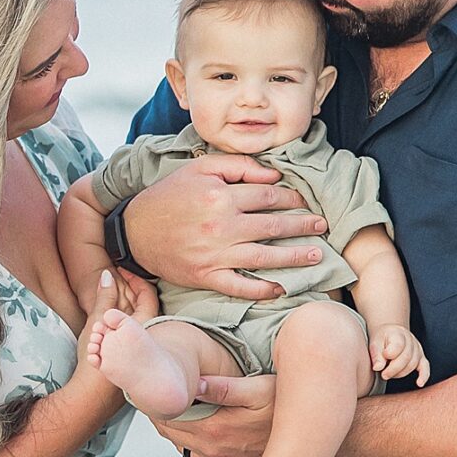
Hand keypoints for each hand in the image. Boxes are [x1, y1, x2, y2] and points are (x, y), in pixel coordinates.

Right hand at [72, 273, 149, 411]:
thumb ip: (104, 297)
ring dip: (117, 307)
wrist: (95, 393)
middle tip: (109, 282)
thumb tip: (108, 275)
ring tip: (101, 301)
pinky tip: (101, 322)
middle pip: (139, 303)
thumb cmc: (98, 359)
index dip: (135, 278)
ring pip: (131, 317)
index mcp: (145, 322)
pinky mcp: (128, 353)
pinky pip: (125, 331)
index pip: (147, 292)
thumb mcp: (98, 321)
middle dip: (123, 291)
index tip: (121, 270)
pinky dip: (114, 323)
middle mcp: (146, 333)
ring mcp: (137, 344)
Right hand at [126, 155, 325, 299]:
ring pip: (264, 257)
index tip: (305, 203)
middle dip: (302, 226)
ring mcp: (215, 255)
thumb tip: (274, 176)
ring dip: (294, 257)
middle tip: (322, 226)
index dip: (292, 199)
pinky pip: (240, 287)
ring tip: (316, 255)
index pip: (268, 197)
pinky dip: (262, 290)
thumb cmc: (168, 196)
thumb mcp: (199, 169)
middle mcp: (221, 227)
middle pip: (273, 226)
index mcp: (221, 197)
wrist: (134, 231)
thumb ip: (238, 167)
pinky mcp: (206, 277)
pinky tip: (281, 288)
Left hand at [158, 372, 275, 456]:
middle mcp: (214, 452)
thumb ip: (223, 386)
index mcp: (215, 429)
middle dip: (163, 416)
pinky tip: (197, 427)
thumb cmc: (285, 411)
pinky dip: (192, 442)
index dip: (158, 405)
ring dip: (177, 430)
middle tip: (159, 397)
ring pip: (183, 446)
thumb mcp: (258, 390)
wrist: (307, 442)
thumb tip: (193, 382)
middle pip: (172, 435)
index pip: (170, 420)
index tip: (154, 390)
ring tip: (176, 410)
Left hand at [369, 325, 428, 386]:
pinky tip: (419, 383)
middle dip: (393, 369)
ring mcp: (417, 350)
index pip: (398, 346)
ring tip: (389, 373)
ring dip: (400, 373)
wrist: (390, 335)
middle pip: (406, 358)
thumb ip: (376, 355)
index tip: (380, 361)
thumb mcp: (375, 344)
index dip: (389, 355)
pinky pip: (425, 368)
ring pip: (412, 365)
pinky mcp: (421, 358)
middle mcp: (411, 341)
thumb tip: (377, 368)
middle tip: (383, 375)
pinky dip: (423, 376)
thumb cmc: (382, 340)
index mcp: (398, 334)